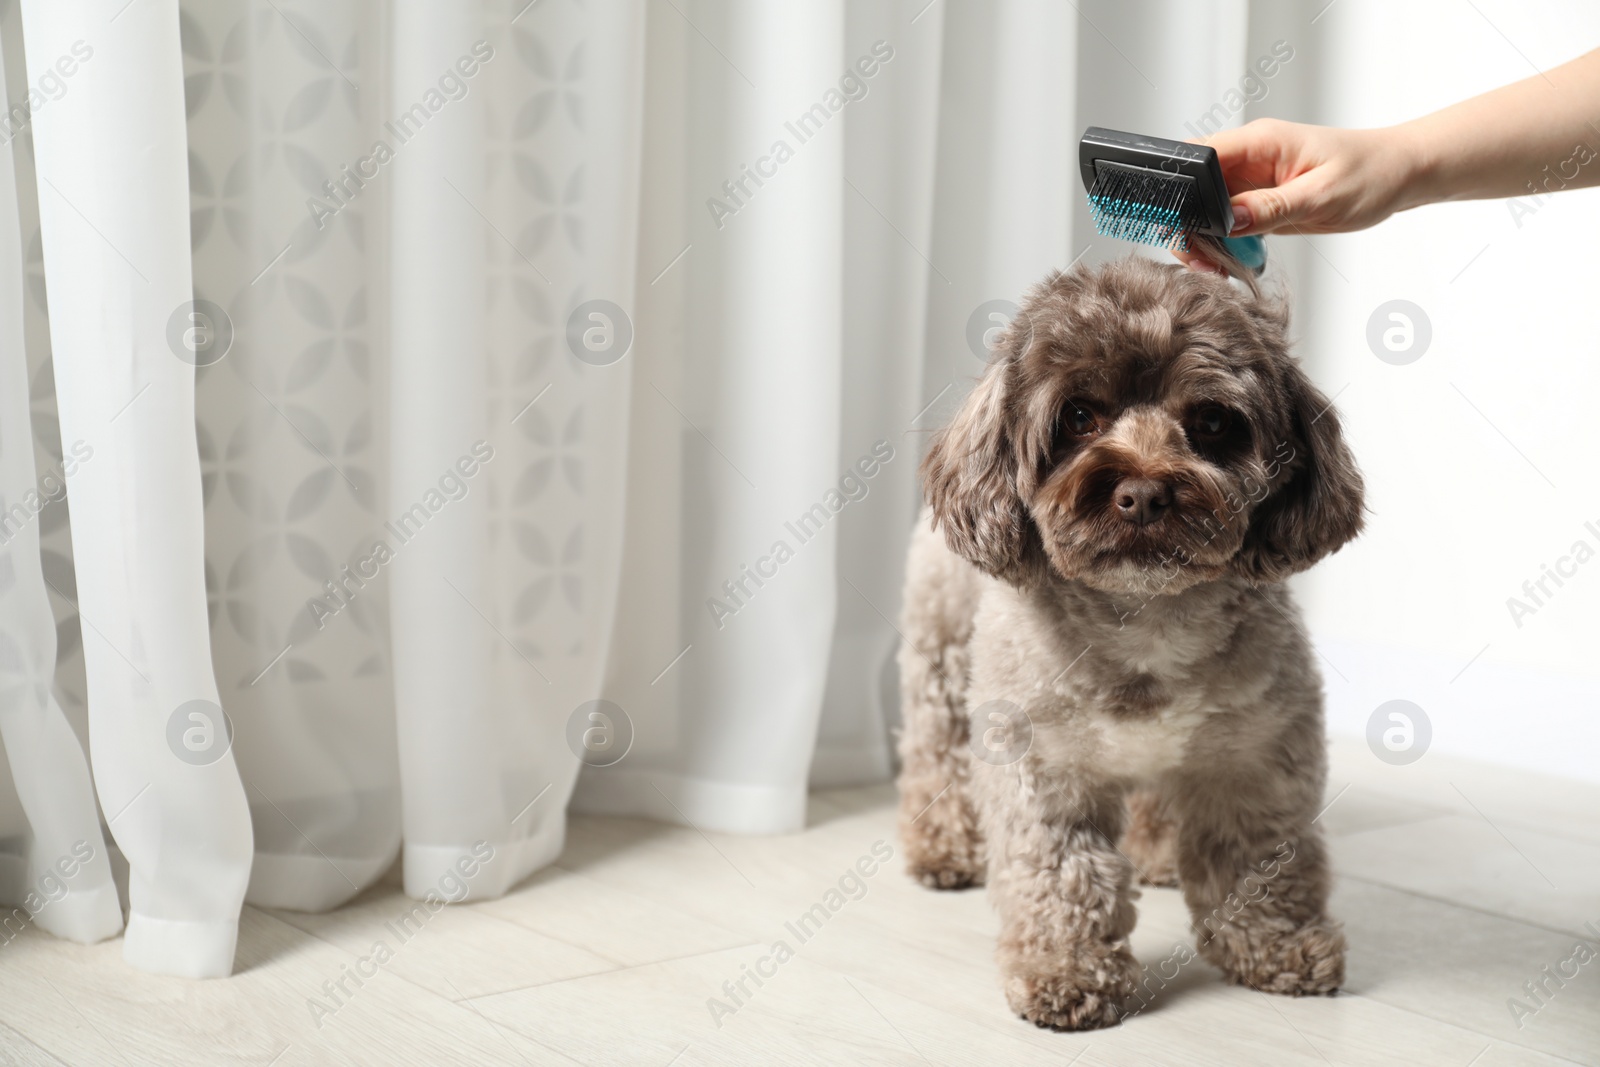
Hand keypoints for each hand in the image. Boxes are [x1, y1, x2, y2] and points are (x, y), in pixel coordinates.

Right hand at [1175, 119, 1417, 271]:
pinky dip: (1222, 243)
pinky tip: (1234, 260)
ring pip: (1203, 208)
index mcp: (1261, 142)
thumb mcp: (1322, 196)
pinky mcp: (1259, 198)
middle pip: (1192, 187)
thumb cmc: (1371, 173)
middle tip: (1204, 261)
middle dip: (1187, 225)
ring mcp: (1251, 178)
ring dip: (1204, 239)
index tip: (1185, 228)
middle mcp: (1250, 157)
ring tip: (1218, 267)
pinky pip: (1224, 221)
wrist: (1399, 173)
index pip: (1199, 158)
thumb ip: (1271, 208)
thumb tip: (1226, 220)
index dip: (1181, 192)